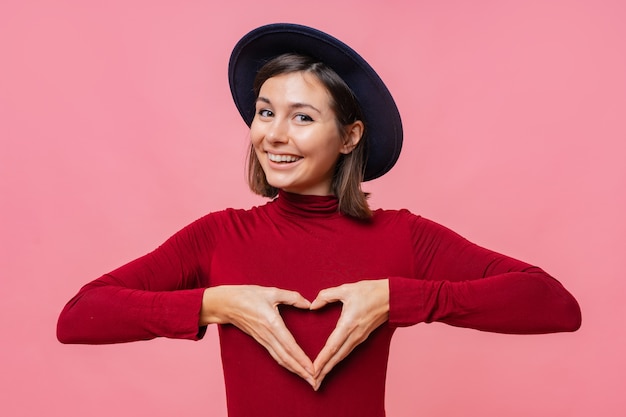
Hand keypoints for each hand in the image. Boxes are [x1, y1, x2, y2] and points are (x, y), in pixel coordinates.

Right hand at [200, 285, 314, 386]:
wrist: (226, 304)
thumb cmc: (248, 296)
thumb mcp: (272, 292)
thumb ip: (292, 297)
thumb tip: (308, 304)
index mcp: (272, 324)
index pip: (289, 345)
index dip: (301, 358)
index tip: (312, 368)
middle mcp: (268, 336)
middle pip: (286, 358)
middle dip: (301, 371)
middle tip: (315, 381)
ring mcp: (264, 340)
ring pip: (281, 359)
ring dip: (295, 370)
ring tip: (307, 379)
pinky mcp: (261, 341)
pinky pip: (275, 355)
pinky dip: (286, 364)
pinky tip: (294, 368)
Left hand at [309, 279, 388, 390]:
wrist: (392, 297)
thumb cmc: (370, 291)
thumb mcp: (346, 289)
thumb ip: (326, 296)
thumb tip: (312, 305)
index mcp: (348, 324)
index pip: (332, 346)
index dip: (322, 359)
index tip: (312, 370)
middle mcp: (354, 335)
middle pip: (336, 357)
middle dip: (324, 371)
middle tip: (313, 383)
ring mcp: (359, 337)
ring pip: (342, 356)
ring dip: (330, 368)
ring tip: (319, 378)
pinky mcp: (362, 337)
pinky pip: (347, 351)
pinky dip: (337, 360)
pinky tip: (331, 364)